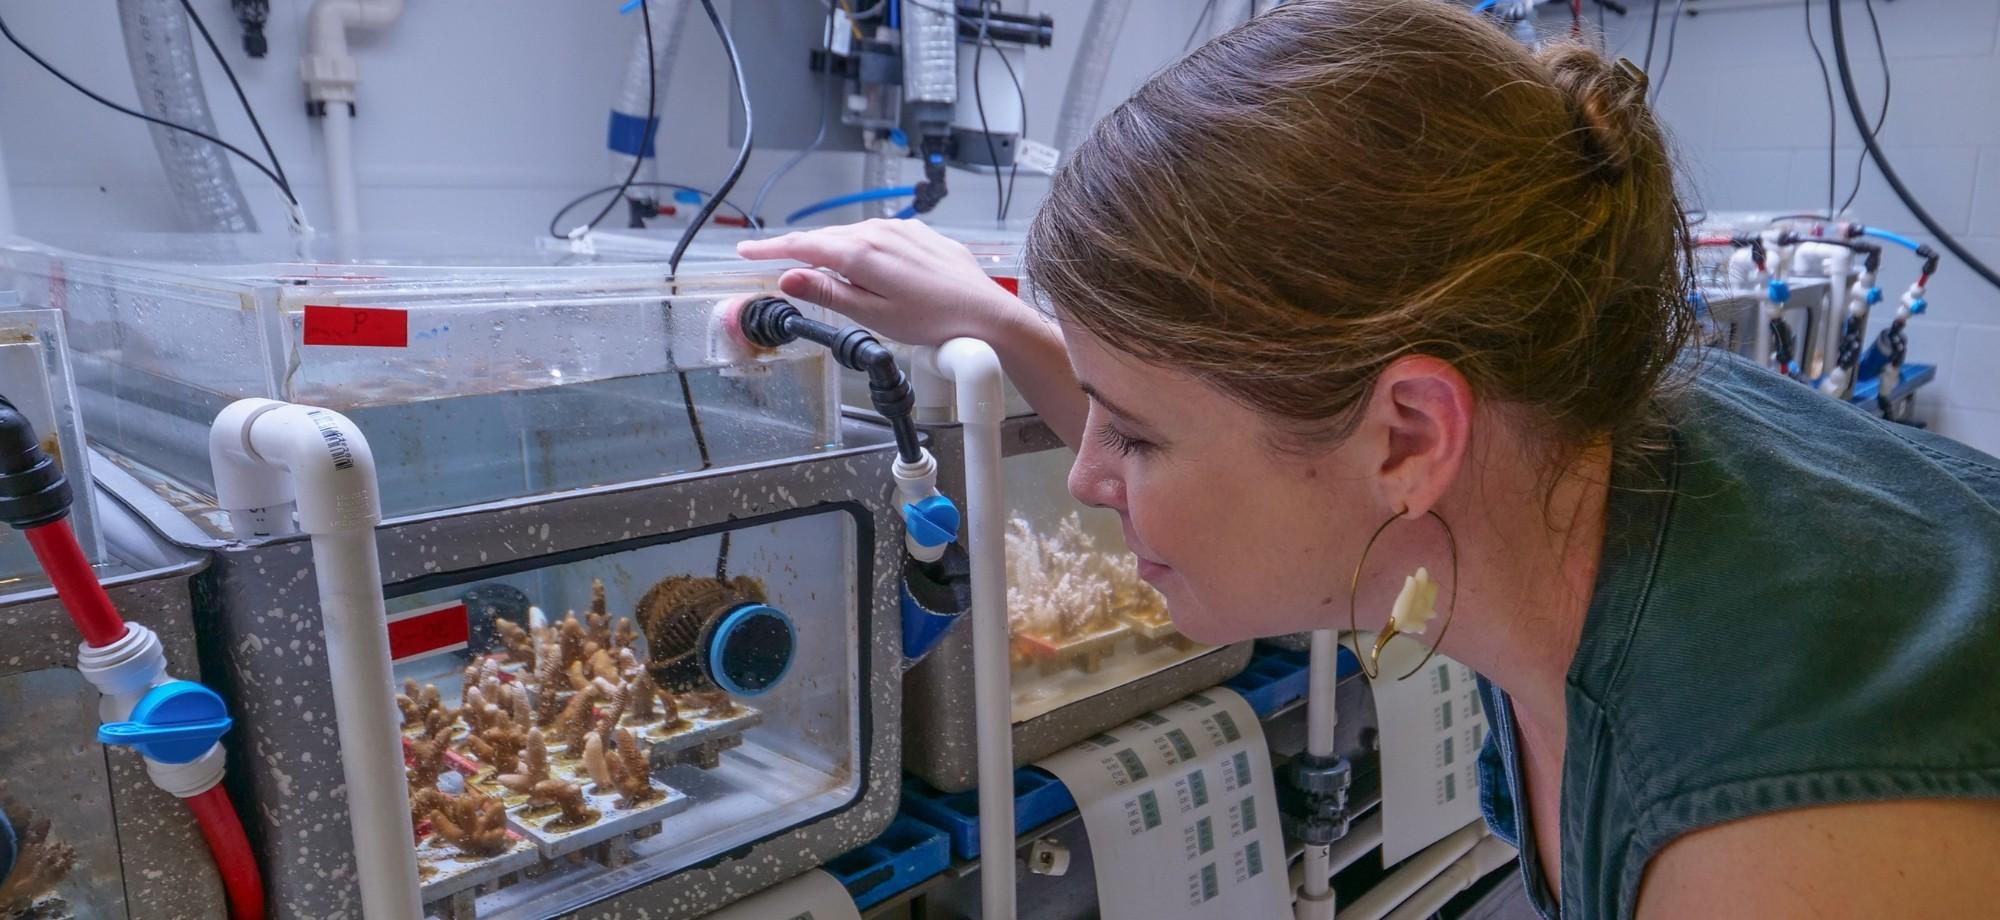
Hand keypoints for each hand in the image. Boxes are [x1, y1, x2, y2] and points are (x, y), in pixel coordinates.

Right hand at [736, 219, 1029, 346]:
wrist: (985, 313)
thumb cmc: (932, 321)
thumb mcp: (871, 316)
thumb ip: (828, 293)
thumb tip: (789, 277)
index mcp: (860, 252)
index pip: (801, 246)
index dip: (769, 249)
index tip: (745, 251)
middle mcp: (879, 231)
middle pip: (825, 239)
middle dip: (798, 250)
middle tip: (773, 262)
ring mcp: (901, 229)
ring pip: (852, 236)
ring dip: (832, 251)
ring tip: (820, 271)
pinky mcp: (920, 234)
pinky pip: (878, 237)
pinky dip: (861, 248)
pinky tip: (866, 267)